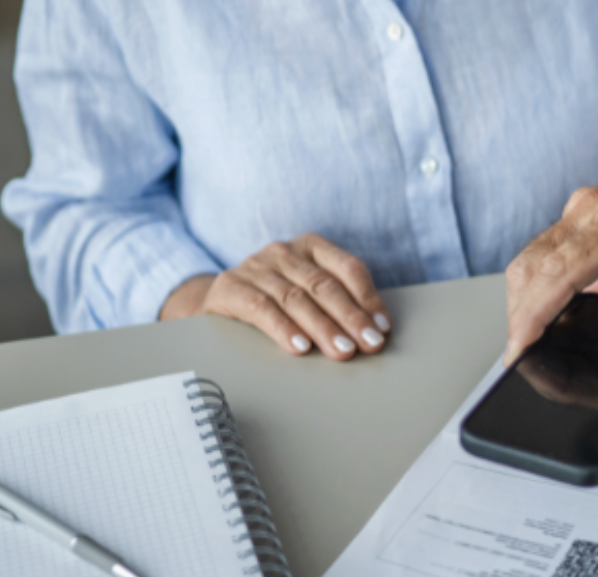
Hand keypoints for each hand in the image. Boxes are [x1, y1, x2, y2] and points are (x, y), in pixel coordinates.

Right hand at [160, 233, 392, 360]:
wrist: (215, 300)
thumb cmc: (272, 296)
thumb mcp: (305, 289)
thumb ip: (335, 301)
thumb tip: (373, 330)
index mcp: (310, 246)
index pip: (347, 267)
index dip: (368, 297)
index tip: (382, 326)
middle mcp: (285, 252)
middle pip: (324, 285)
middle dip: (351, 317)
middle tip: (369, 343)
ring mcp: (257, 267)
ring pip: (296, 299)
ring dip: (323, 328)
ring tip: (342, 351)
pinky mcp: (231, 287)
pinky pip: (262, 308)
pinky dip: (284, 329)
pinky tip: (300, 347)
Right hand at [507, 132, 597, 400]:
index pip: (559, 272)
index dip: (532, 317)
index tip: (517, 353)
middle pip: (534, 264)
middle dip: (520, 316)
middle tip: (521, 363)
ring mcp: (591, 204)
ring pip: (535, 255)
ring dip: (527, 300)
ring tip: (529, 346)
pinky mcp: (591, 210)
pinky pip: (549, 249)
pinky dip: (540, 283)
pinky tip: (549, 317)